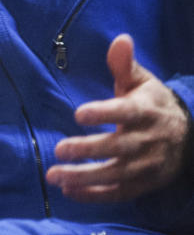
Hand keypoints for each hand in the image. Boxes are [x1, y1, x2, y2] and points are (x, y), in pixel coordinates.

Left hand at [47, 34, 189, 201]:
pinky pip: (120, 193)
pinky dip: (95, 195)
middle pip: (118, 148)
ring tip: (54, 175)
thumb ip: (124, 64)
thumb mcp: (140, 82)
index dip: (104, 113)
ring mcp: (147, 165)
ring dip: (85, 178)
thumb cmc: (151, 103)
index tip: (78, 114)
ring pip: (116, 174)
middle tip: (59, 150)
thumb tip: (120, 39)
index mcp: (145, 111)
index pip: (125, 112)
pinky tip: (69, 191)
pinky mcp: (144, 184)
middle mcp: (147, 140)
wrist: (187, 136)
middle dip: (89, 150)